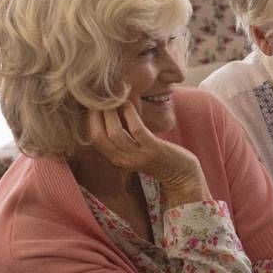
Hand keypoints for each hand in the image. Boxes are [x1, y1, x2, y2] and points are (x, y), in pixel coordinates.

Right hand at [87, 103, 208, 203]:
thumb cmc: (159, 157)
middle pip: (99, 136)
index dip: (90, 119)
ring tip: (114, 99)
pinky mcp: (154, 149)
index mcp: (117, 159)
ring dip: (111, 112)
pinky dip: (130, 114)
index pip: (94, 139)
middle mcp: (124, 159)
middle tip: (101, 98)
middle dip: (97, 114)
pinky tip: (128, 103)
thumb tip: (110, 111)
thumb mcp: (135, 149)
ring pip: (114, 133)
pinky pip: (137, 129)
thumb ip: (123, 136)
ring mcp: (139, 155)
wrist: (182, 175)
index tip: (93, 103)